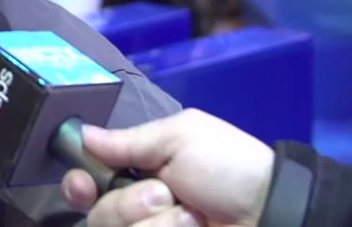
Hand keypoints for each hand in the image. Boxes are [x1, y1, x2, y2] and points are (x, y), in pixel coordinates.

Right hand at [60, 109, 274, 226]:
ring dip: (158, 224)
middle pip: (99, 215)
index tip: (84, 186)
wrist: (274, 211)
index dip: (77, 185)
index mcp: (134, 173)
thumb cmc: (227, 166)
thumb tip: (81, 134)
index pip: (85, 183)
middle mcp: (136, 209)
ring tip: (194, 218)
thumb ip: (128, 141)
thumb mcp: (180, 138)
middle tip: (166, 195)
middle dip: (130, 205)